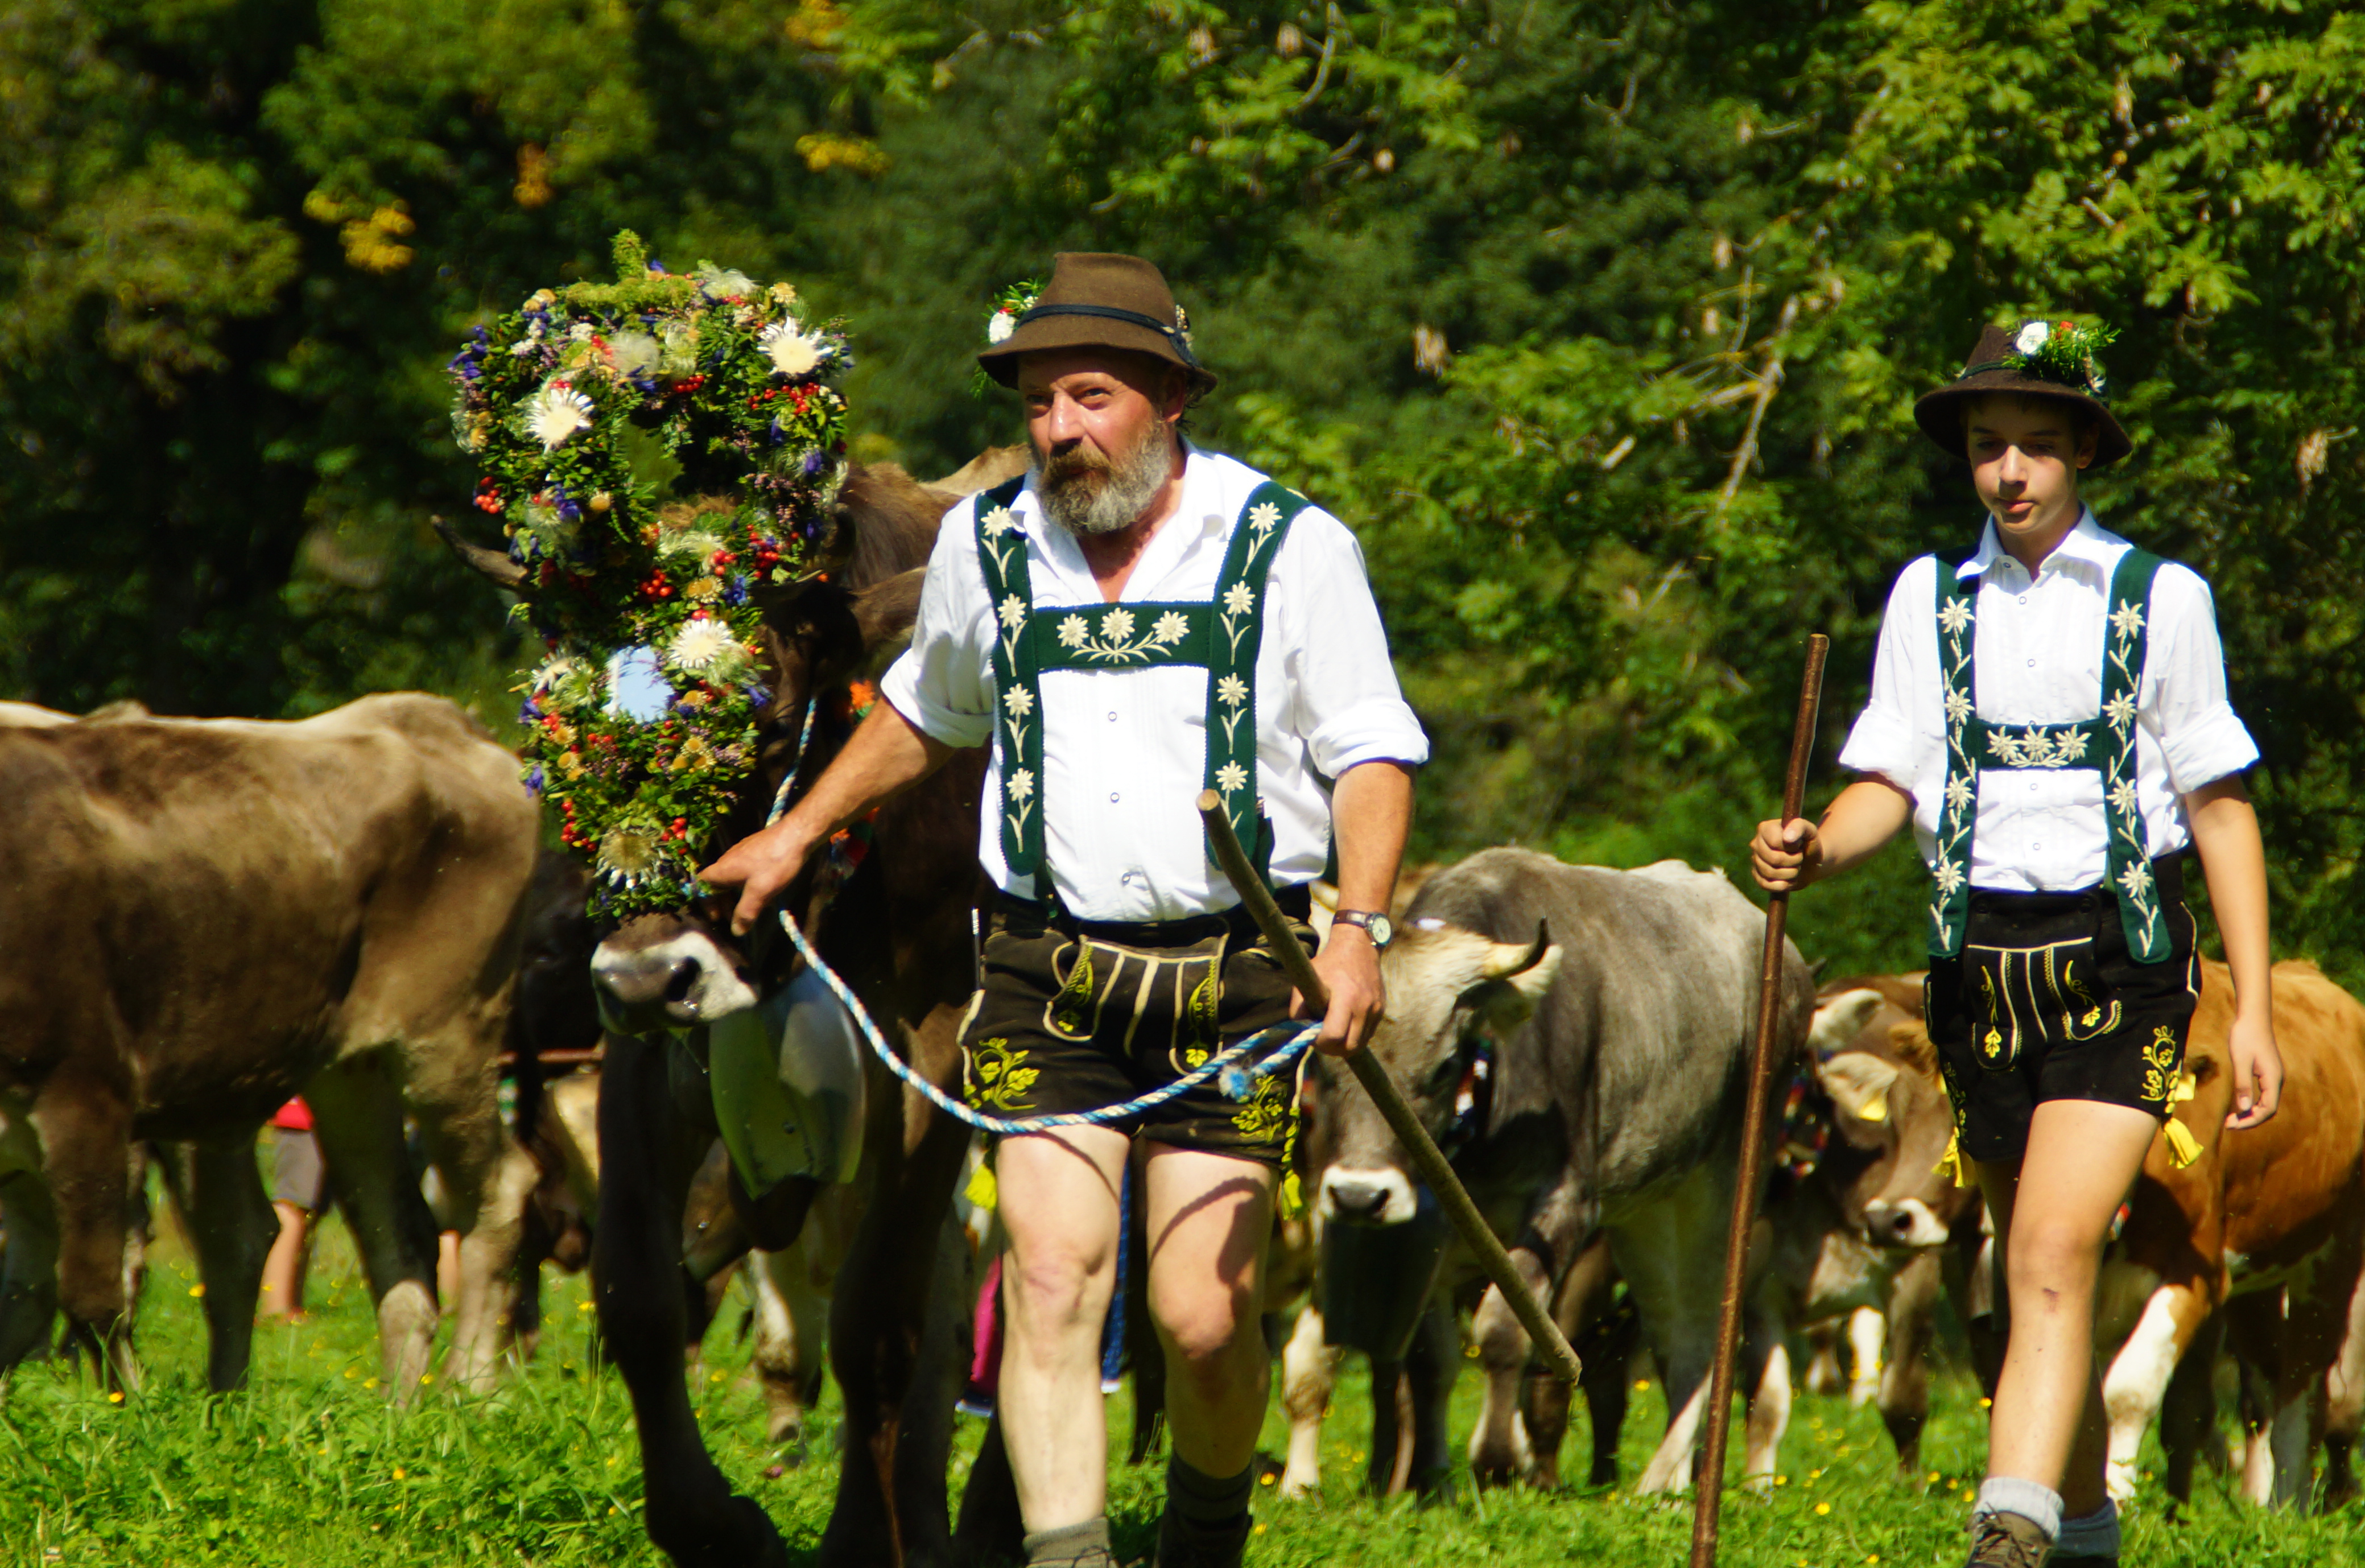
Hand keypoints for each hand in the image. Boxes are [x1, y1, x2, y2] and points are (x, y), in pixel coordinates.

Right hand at [698, 820, 817, 936]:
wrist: (796, 834)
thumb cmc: (774, 863)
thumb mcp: (759, 892)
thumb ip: (746, 913)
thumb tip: (736, 932)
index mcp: (723, 869)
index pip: (701, 884)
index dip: (705, 902)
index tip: (717, 917)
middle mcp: (728, 859)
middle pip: (716, 882)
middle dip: (722, 901)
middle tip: (731, 917)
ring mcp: (742, 853)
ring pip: (731, 877)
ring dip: (735, 894)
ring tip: (747, 908)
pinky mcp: (755, 850)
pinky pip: (743, 871)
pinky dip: (746, 885)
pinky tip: (761, 892)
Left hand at [1298, 926, 1385, 1056]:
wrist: (1359, 947)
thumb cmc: (1329, 963)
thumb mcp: (1309, 980)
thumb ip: (1300, 1008)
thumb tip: (1299, 1032)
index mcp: (1346, 997)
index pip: (1334, 1035)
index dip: (1320, 1042)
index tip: (1312, 1035)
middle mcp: (1364, 1006)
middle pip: (1349, 1047)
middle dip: (1333, 1049)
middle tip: (1322, 1040)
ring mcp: (1376, 1009)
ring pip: (1360, 1044)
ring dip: (1344, 1045)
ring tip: (1333, 1032)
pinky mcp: (1381, 1010)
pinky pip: (1367, 1034)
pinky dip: (1354, 1036)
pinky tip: (1345, 1023)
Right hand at [1750, 816, 1822, 891]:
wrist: (1810, 861)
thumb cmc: (1808, 843)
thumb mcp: (1809, 831)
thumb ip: (1799, 827)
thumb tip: (1787, 838)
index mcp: (1765, 828)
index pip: (1775, 843)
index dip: (1792, 849)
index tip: (1799, 846)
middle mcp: (1756, 843)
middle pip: (1774, 859)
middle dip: (1793, 861)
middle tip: (1800, 858)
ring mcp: (1755, 860)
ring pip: (1770, 873)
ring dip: (1790, 873)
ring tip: (1796, 867)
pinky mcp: (1757, 876)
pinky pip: (1765, 884)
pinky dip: (1782, 885)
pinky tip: (1789, 879)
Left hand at [2223, 1008, 2282, 1130]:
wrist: (2252, 1017)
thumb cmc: (2245, 1036)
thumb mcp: (2240, 1061)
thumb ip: (2242, 1085)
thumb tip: (2244, 1109)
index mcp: (2273, 1079)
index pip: (2267, 1109)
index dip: (2251, 1121)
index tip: (2232, 1125)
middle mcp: (2276, 1080)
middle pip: (2267, 1109)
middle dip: (2249, 1120)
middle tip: (2228, 1124)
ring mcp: (2273, 1077)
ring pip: (2265, 1103)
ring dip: (2250, 1113)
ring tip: (2231, 1118)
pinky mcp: (2267, 1073)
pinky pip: (2263, 1094)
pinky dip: (2251, 1103)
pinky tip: (2238, 1105)